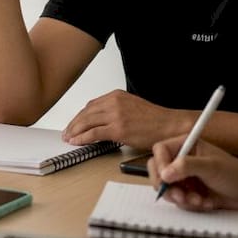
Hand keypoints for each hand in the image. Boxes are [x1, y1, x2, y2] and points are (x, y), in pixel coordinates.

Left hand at [62, 89, 188, 147]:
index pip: (91, 105)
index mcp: (116, 95)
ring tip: (69, 138)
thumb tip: (101, 121)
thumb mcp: (132, 107)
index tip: (74, 123)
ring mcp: (115, 115)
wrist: (171, 126)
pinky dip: (82, 138)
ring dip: (75, 131)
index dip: (80, 116)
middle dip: (74, 124)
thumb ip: (115, 110)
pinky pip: (93, 133)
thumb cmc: (155, 120)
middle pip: (86, 113)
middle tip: (67, 132)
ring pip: (86, 122)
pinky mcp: (118, 129)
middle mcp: (114, 102)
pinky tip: (76, 142)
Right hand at [150, 137, 237, 211]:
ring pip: (167, 188)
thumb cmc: (235, 173)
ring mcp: (184, 176)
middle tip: (180, 196)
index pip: (160, 151)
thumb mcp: (211, 167)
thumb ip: (186, 167)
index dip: (160, 165)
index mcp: (185, 145)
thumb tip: (164, 174)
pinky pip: (178, 200)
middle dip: (168, 187)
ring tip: (198, 200)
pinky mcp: (188, 190)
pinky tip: (205, 202)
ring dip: (181, 198)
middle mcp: (181, 160)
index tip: (167, 179)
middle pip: (158, 171)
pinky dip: (189, 204)